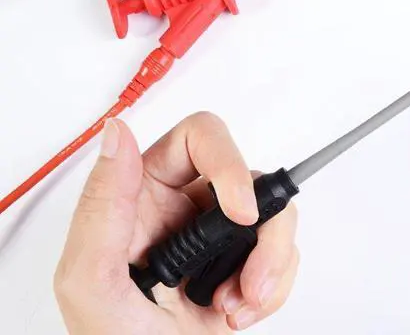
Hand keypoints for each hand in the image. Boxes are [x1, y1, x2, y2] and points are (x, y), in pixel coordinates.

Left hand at [55, 113, 298, 334]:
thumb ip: (102, 207)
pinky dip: (274, 286)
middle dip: (263, 226)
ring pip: (274, 213)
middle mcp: (185, 206)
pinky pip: (283, 251)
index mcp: (145, 193)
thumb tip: (117, 132)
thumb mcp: (91, 283)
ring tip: (240, 302)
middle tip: (252, 275)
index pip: (198, 138)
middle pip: (249, 176)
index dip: (228, 161)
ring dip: (270, 261)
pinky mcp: (243, 262)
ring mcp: (218, 235)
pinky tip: (240, 310)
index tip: (242, 213)